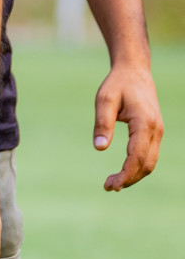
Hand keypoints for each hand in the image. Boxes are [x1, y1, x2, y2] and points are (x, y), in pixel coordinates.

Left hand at [93, 60, 163, 189]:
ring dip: (134, 175)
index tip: (110, 185)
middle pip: (146, 164)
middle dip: (129, 179)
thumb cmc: (117, 85)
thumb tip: (99, 148)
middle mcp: (156, 130)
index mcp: (144, 123)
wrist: (134, 71)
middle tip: (108, 187)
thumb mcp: (104, 100)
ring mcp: (158, 132)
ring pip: (150, 162)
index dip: (125, 174)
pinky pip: (150, 155)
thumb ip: (102, 123)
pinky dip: (138, 166)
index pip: (137, 156)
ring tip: (113, 183)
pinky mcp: (155, 132)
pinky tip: (124, 171)